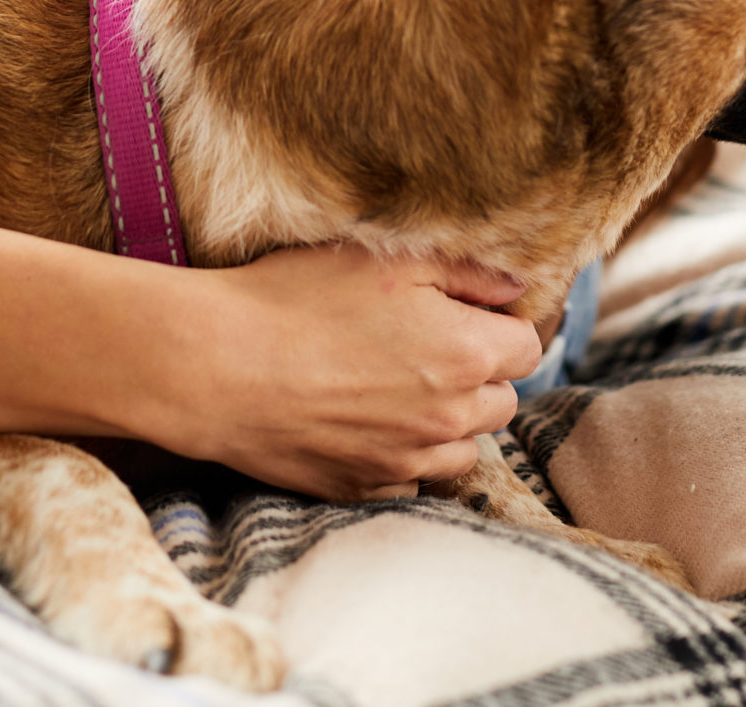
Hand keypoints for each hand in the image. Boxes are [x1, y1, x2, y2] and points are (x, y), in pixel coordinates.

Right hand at [126, 244, 543, 502]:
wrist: (219, 365)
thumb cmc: (297, 299)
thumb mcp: (385, 258)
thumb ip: (468, 271)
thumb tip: (517, 288)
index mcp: (466, 354)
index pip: (526, 347)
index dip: (499, 324)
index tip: (463, 312)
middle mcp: (449, 417)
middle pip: (502, 402)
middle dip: (479, 374)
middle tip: (426, 344)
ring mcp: (407, 459)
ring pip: (463, 449)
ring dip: (448, 421)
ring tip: (399, 387)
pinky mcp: (365, 487)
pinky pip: (411, 478)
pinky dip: (404, 455)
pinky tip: (366, 421)